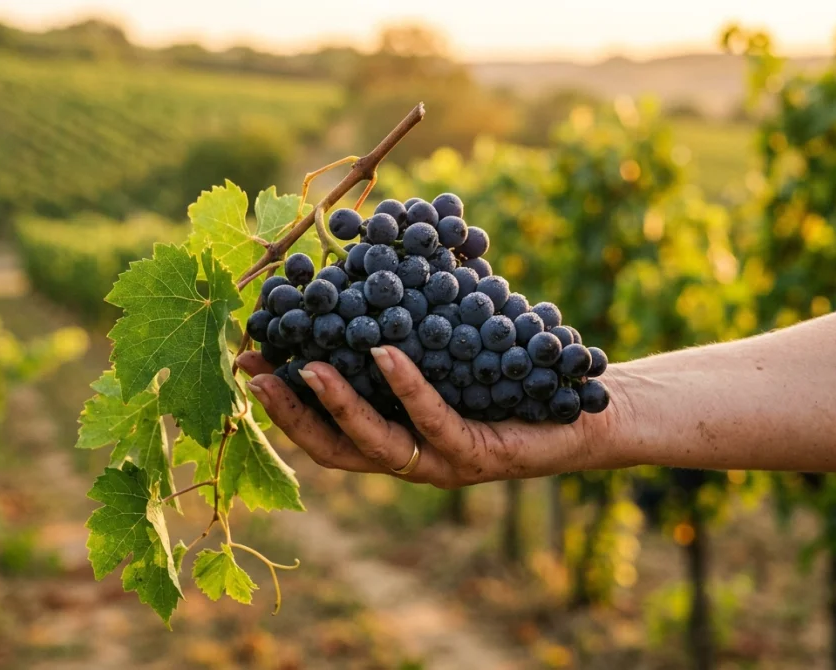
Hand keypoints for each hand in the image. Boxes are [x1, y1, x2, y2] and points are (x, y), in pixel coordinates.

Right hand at [238, 346, 629, 487]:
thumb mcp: (446, 342)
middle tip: (256, 372)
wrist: (591, 406)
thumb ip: (402, 321)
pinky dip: (404, 387)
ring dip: (335, 406)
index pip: (321, 430)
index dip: (279, 402)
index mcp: (394, 436)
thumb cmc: (513, 368)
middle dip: (289, 414)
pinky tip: (384, 353)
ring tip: (307, 367)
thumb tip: (364, 253)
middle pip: (332, 449)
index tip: (244, 359)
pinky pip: (434, 421)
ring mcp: (442, 463)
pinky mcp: (479, 456)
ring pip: (375, 445)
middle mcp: (410, 459)